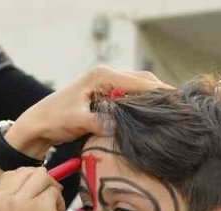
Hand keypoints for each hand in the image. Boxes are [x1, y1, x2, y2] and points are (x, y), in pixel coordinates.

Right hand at [0, 167, 65, 210]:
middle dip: (41, 183)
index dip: (28, 183)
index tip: (37, 198)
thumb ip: (12, 207)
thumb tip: (36, 181)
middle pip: (25, 172)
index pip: (8, 177)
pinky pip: (54, 191)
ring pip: (41, 176)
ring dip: (52, 190)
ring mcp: (18, 202)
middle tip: (49, 203)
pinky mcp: (39, 206)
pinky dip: (60, 203)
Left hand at [1, 66, 171, 160]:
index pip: (139, 81)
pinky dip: (145, 104)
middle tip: (182, 111)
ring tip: (174, 114)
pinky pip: (133, 96)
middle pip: (145, 81)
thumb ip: (98, 121)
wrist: (38, 124)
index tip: (178, 104)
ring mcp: (108, 84)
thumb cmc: (54, 119)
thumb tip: (119, 125)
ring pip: (141, 88)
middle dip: (163, 94)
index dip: (160, 93)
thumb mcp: (76, 120)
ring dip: (155, 100)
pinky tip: (156, 117)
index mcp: (102, 75)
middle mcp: (108, 75)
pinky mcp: (108, 95)